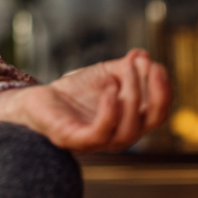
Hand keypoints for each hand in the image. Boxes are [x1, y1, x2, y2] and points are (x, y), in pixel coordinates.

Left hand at [0, 49, 170, 152]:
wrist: (35, 101)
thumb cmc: (72, 93)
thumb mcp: (102, 75)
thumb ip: (124, 68)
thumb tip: (143, 55)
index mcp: (129, 122)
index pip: (157, 112)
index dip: (162, 90)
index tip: (157, 65)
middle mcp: (119, 137)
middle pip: (148, 121)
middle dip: (152, 92)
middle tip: (143, 65)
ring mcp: (98, 142)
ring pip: (128, 130)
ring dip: (132, 96)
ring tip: (125, 70)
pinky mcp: (75, 140)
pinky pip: (99, 133)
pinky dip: (110, 113)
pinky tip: (110, 91)